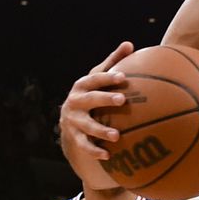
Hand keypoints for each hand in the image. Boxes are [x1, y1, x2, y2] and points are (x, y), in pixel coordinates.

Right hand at [60, 41, 136, 162]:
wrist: (69, 120)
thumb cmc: (91, 94)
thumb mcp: (98, 78)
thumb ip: (113, 62)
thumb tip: (130, 44)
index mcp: (82, 85)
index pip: (95, 78)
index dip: (108, 77)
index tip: (123, 77)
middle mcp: (75, 101)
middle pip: (90, 99)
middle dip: (105, 99)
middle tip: (122, 100)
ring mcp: (73, 120)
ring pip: (87, 125)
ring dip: (101, 130)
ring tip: (117, 136)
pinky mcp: (74, 137)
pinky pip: (84, 145)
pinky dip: (95, 151)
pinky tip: (108, 155)